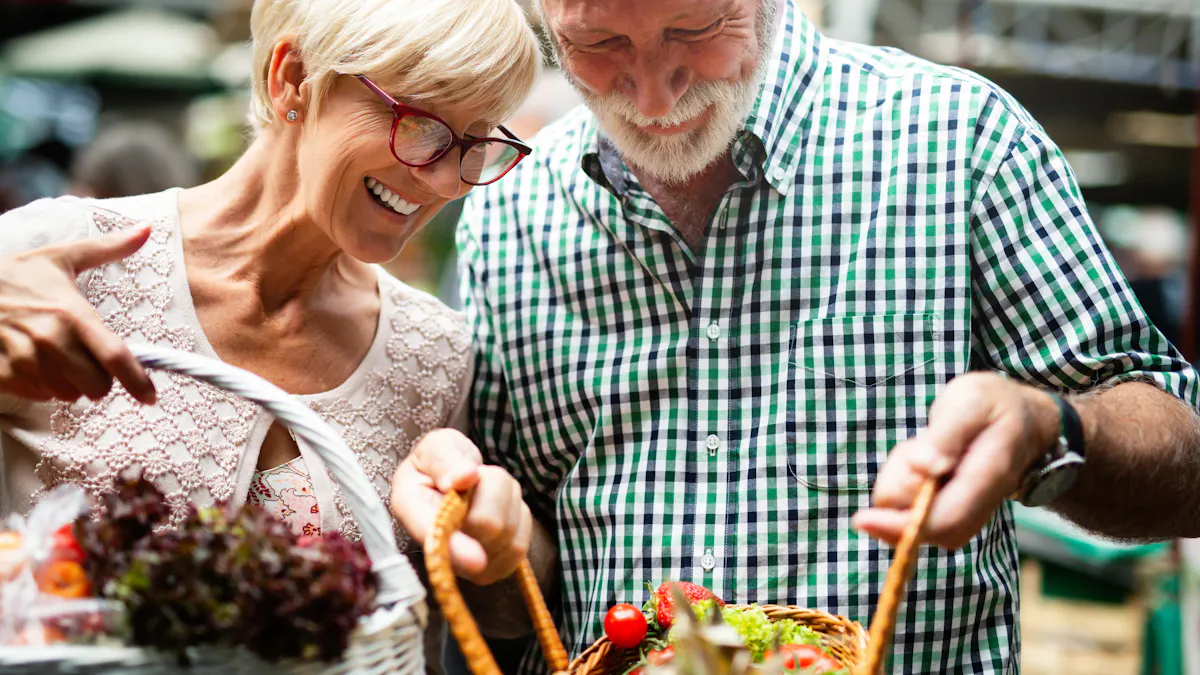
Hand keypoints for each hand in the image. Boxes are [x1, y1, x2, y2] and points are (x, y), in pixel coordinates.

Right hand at [0, 227, 155, 404]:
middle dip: (99, 379)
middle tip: (87, 360)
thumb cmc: (16, 276)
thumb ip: (107, 248)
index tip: (150, 397)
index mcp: (72, 314)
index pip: (115, 357)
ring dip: (69, 383)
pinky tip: (33, 362)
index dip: (137, 382)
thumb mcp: (61, 258)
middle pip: (97, 386)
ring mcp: (26, 361)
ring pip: (68, 395)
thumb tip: (148, 229)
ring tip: (55, 356)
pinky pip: (40, 396)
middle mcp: (51, 340)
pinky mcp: (5, 375)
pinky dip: (42, 385)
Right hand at [390, 429, 531, 585]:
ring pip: (508, 532)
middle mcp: (433, 543)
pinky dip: (517, 518)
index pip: (434, 534)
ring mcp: (463, 564)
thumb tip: (465, 477)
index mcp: (409, 506)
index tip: (476, 561)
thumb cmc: (442, 460)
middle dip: (492, 491)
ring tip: (484, 492)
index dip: (456, 548)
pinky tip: (498, 509)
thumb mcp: (439, 446)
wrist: (455, 478)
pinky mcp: (490, 568)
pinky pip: (521, 544)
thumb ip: (446, 460)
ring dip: (507, 501)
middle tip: (476, 479)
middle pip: (488, 524)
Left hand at [852, 372, 1058, 548]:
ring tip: (923, 446)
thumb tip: (925, 467)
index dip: (902, 526)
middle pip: (921, 526)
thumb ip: (947, 434)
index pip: (944, 521)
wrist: (1023, 418)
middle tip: (913, 449)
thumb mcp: (971, 400)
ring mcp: (966, 512)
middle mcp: (979, 505)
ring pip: (911, 517)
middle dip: (897, 493)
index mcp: (988, 477)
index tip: (863, 518)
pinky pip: (913, 508)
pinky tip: (922, 457)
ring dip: (900, 483)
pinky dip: (903, 484)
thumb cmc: (993, 405)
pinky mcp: (952, 510)